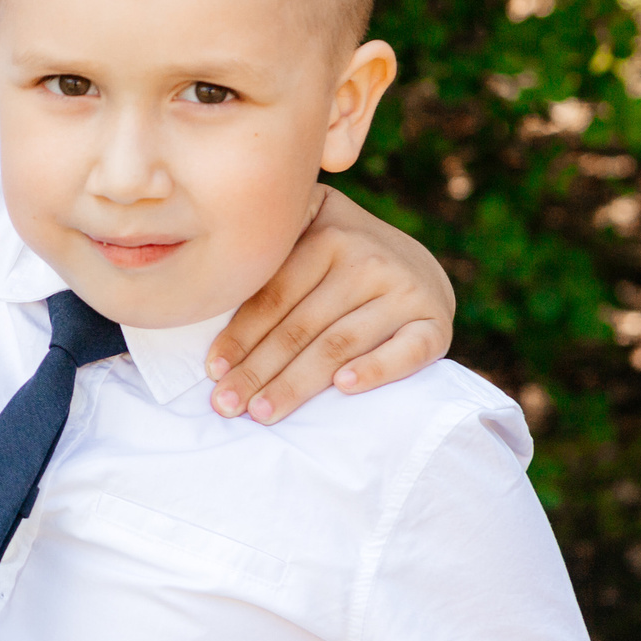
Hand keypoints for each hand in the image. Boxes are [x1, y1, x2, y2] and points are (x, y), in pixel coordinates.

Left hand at [205, 188, 453, 422]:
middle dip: (258, 370)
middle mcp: (369, 260)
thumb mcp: (310, 228)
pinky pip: (406, 352)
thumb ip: (272, 244)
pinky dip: (376, 369)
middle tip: (226, 405)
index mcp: (330, 236)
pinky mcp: (435, 323)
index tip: (213, 370)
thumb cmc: (343, 255)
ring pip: (340, 345)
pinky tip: (343, 389)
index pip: (275, 295)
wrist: (419, 265)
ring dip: (297, 383)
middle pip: (301, 327)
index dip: (241, 335)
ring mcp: (406, 291)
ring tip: (262, 412)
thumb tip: (205, 278)